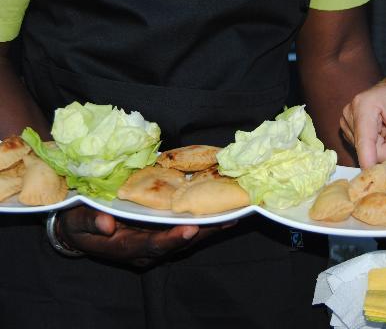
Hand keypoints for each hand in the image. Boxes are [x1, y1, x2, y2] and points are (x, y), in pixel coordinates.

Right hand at [57, 205, 231, 266]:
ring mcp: (154, 242)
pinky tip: (218, 211)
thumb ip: (91, 222)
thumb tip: (106, 224)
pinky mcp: (160, 233)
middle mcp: (145, 249)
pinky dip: (202, 221)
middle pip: (178, 244)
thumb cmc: (80, 222)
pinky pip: (184, 229)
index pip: (153, 245)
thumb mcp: (79, 221)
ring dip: (209, 228)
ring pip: (186, 238)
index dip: (172, 239)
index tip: (191, 229)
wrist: (81, 229)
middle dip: (203, 233)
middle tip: (226, 220)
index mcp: (126, 247)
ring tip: (232, 215)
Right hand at [340, 70, 385, 168]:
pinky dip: (379, 146)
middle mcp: (350, 113)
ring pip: (367, 151)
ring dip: (385, 149)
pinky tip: (385, 133)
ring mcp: (347, 122)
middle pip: (368, 149)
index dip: (368, 160)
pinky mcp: (348, 129)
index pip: (364, 140)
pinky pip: (365, 149)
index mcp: (364, 106)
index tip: (371, 177)